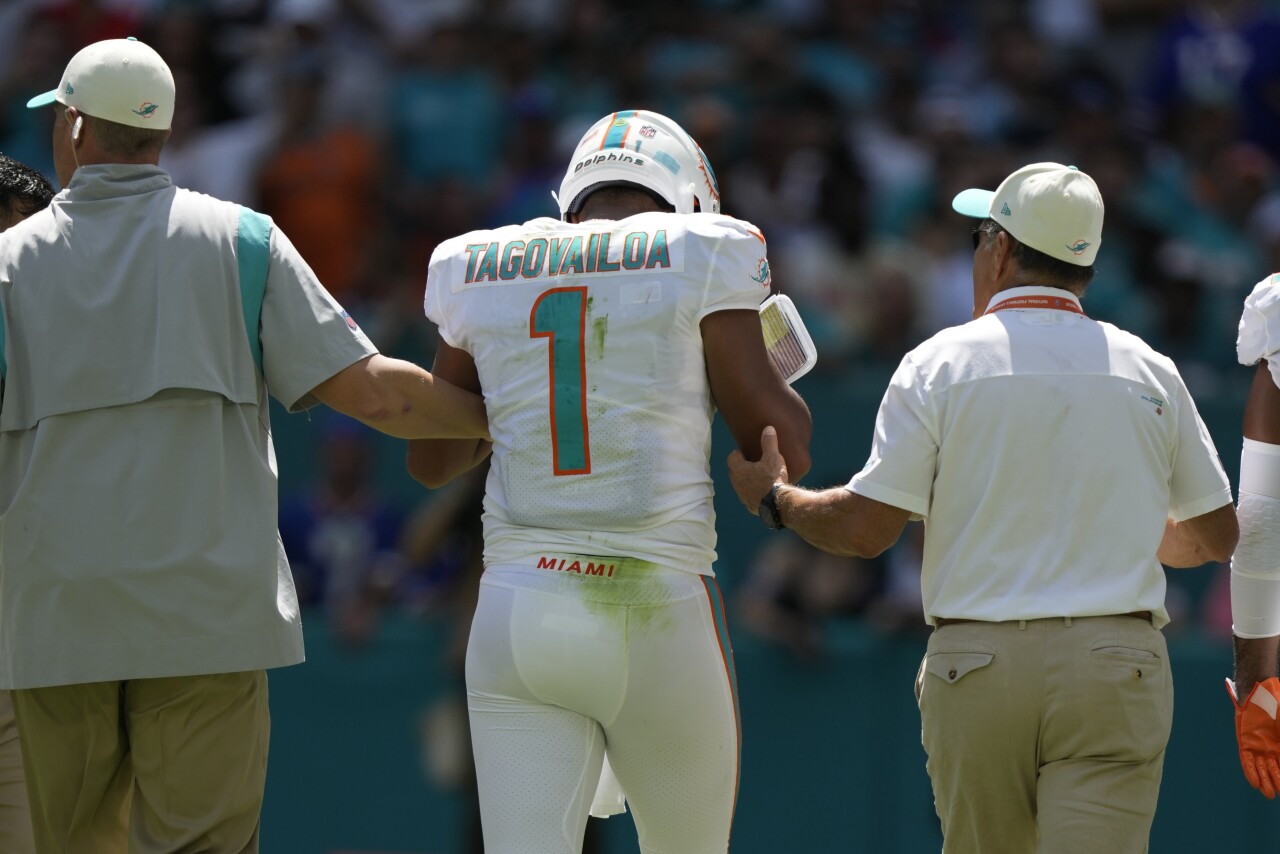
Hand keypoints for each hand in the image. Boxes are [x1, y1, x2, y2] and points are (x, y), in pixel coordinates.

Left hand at [727, 426, 788, 514]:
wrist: (778, 504)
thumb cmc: (773, 479)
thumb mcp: (773, 457)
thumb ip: (769, 442)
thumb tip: (768, 429)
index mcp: (738, 470)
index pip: (732, 458)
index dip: (738, 454)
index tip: (746, 452)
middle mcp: (737, 484)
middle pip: (735, 472)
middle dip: (742, 467)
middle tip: (753, 463)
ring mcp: (742, 496)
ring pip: (741, 485)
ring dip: (747, 481)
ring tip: (759, 477)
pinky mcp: (750, 506)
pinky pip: (749, 497)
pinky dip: (753, 493)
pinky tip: (764, 491)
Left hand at [1227, 677, 1279, 797]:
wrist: (1261, 694)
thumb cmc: (1278, 706)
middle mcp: (1270, 749)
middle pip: (1274, 771)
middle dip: (1276, 782)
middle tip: (1276, 794)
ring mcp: (1257, 746)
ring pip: (1260, 768)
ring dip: (1264, 781)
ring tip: (1268, 794)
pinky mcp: (1245, 742)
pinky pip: (1247, 760)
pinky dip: (1250, 771)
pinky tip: (1255, 783)